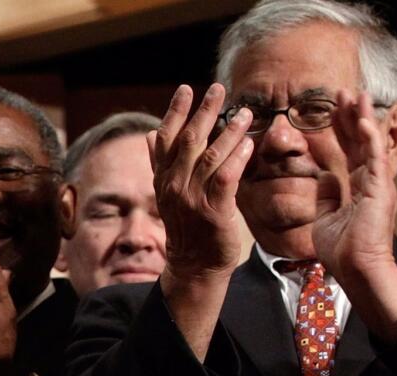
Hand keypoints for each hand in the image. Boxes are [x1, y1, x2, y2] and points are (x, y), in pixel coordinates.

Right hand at [148, 83, 253, 280]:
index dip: (175, 112)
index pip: (165, 138)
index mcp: (162, 179)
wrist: (194, 265)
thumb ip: (159, 163)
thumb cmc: (186, 226)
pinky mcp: (213, 212)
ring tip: (244, 113)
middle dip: (204, 111)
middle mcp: (174, 186)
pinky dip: (237, 159)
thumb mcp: (167, 193)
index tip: (186, 89)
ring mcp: (192, 199)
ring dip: (228, 132)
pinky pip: (226, 178)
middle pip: (189, 141)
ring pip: (210, 156)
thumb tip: (149, 134)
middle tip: (218, 89)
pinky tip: (248, 144)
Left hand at [313, 90, 396, 281]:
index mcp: (358, 188)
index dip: (342, 129)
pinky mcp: (380, 189)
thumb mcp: (327, 216)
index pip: (349, 151)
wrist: (354, 269)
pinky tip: (361, 119)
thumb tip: (322, 177)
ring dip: (361, 117)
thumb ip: (327, 195)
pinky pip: (376, 158)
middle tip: (343, 91)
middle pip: (360, 141)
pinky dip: (369, 137)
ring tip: (354, 94)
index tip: (333, 109)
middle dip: (351, 115)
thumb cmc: (341, 249)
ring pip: (370, 143)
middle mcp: (370, 182)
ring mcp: (377, 184)